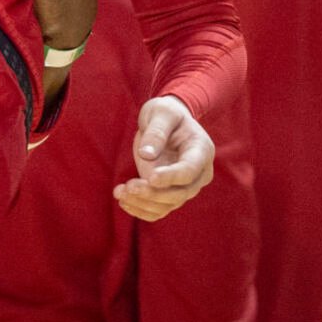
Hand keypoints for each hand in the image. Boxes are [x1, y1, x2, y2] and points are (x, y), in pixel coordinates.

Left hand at [114, 95, 213, 220]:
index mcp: (201, 150)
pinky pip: (159, 210)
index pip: (189, 170)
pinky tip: (124, 201)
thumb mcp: (161, 112)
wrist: (166, 123)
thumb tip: (147, 154)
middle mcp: (198, 173)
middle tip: (129, 186)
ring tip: (119, 192)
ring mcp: (186, 186)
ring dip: (143, 203)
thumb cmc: (166, 114)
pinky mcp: (171, 193)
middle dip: (153, 193)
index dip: (171, 177)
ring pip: (168, 204)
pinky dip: (141, 210)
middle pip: (181, 193)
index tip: (151, 178)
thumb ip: (156, 131)